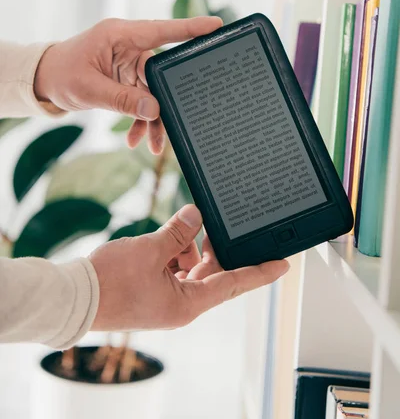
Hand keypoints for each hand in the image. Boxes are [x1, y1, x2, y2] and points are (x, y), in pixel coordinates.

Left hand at [33, 16, 221, 153]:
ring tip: (155, 146)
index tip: (217, 26)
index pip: (162, 30)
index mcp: (120, 36)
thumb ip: (121, 99)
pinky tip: (136, 139)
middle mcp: (129, 47)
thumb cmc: (61, 74)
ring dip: (154, 118)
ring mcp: (129, 65)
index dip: (190, 28)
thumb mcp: (88, 89)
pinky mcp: (126, 80)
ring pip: (154, 92)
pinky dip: (141, 120)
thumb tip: (155, 110)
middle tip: (182, 118)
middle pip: (161, 71)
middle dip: (168, 99)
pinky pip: (142, 101)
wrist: (44, 80)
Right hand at [89, 205, 289, 330]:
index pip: (235, 283)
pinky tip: (160, 239)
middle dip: (210, 247)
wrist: (73, 298)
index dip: (261, 272)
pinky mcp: (152, 293)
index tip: (283, 264)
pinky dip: (170, 253)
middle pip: (211, 272)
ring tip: (173, 232)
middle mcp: (181, 305)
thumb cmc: (109, 282)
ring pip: (190, 268)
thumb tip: (196, 216)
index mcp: (188, 303)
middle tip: (212, 224)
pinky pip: (172, 269)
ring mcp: (165, 300)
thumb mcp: (149, 249)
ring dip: (185, 247)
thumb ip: (177, 232)